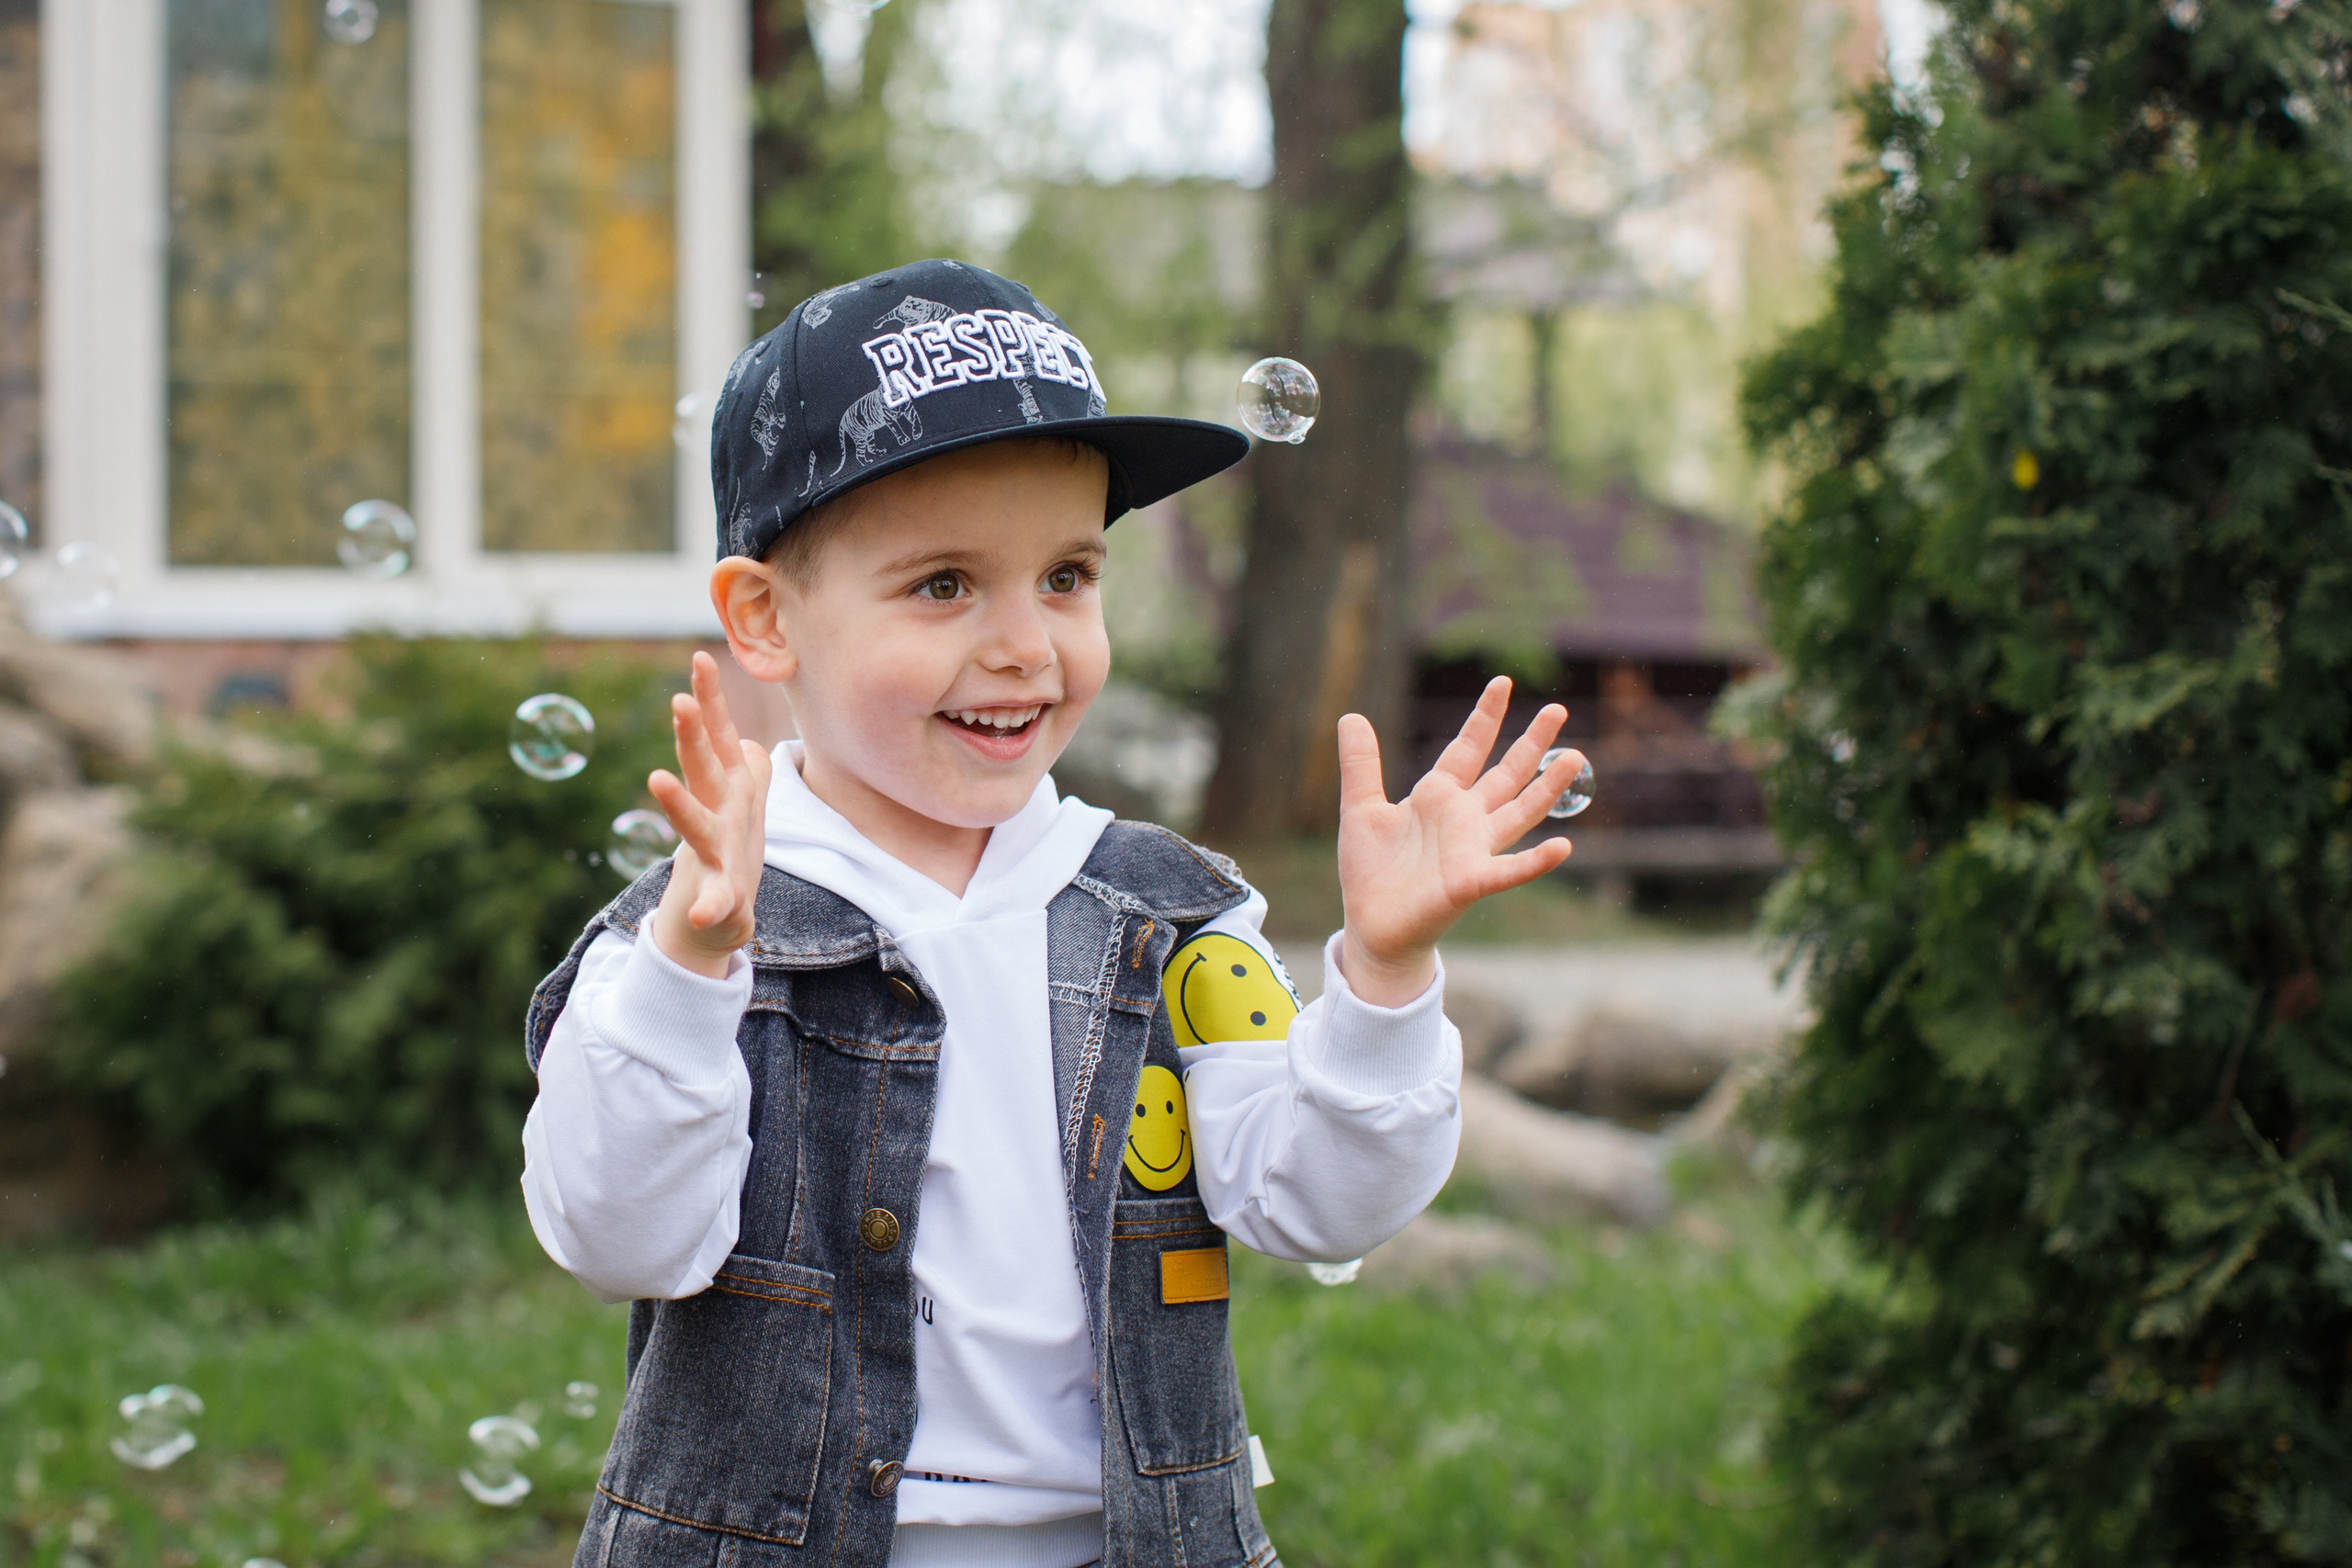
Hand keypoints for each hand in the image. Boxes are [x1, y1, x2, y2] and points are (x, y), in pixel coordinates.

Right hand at [647, 651, 773, 977]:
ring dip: (678, 804)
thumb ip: (745, 765)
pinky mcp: (720, 894)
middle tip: (679, 702)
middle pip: (702, 768)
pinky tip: (702, 916)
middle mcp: (714, 812)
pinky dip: (709, 908)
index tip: (700, 657)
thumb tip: (745, 741)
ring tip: (656, 780)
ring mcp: (713, 852)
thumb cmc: (730, 846)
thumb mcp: (744, 800)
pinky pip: (715, 901)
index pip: (717, 735)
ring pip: (696, 825)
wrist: (717, 915)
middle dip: (692, 735)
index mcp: (726, 786)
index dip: (710, 698)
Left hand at [1335, 677, 1581, 1007]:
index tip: (1502, 682)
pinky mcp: (1470, 883)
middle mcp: (1464, 819)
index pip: (1467, 748)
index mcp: (1438, 796)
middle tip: (1558, 709)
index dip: (1485, 717)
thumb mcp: (1359, 808)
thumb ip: (1361, 764)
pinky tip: (1563, 847)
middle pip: (1506, 773)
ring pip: (1519, 812)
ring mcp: (1472, 850)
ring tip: (1576, 757)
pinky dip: (1535, 861)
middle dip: (1531, 742)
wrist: (1370, 925)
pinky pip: (1509, 870)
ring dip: (1548, 788)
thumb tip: (1351, 715)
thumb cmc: (1371, 871)